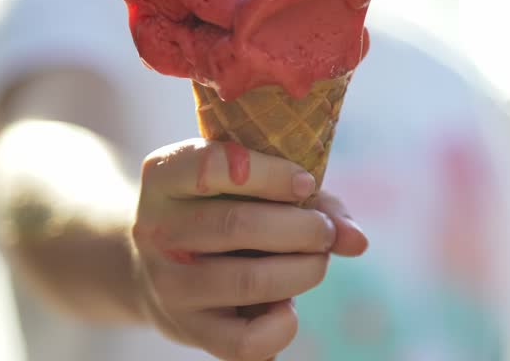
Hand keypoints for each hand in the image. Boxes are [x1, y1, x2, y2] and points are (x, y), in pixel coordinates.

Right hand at [132, 139, 367, 359]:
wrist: (154, 264)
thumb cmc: (219, 209)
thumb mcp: (247, 184)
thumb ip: (308, 199)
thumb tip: (356, 241)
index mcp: (163, 176)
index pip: (211, 167)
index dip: (272, 174)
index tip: (306, 183)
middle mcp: (156, 228)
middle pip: (238, 225)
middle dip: (303, 228)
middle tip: (323, 232)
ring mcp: (168, 284)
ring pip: (250, 281)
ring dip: (305, 270)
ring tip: (315, 261)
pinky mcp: (187, 330)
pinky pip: (246, 342)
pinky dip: (283, 324)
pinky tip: (286, 306)